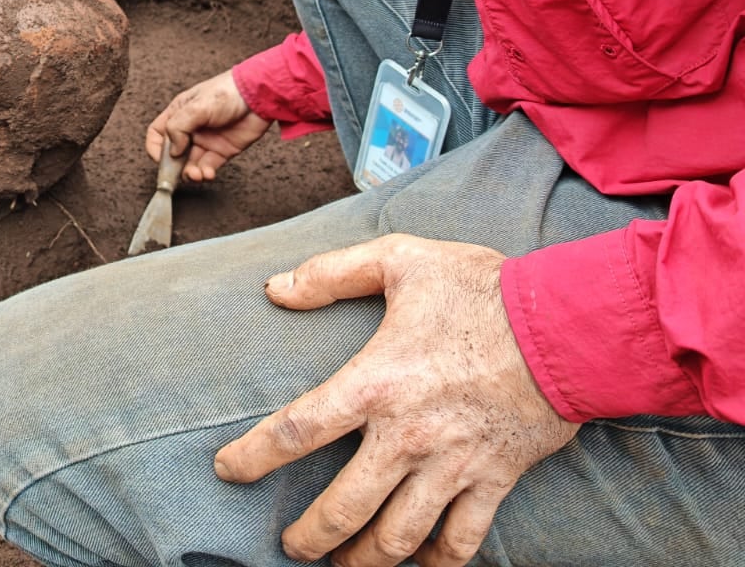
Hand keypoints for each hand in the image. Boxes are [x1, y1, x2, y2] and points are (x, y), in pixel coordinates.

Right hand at [145, 70, 271, 181]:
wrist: (259, 96)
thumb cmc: (227, 92)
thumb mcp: (196, 106)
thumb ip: (178, 127)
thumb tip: (172, 150)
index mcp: (179, 113)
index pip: (158, 133)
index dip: (155, 148)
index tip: (162, 160)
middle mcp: (190, 129)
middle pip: (173, 153)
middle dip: (174, 167)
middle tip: (176, 176)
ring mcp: (206, 141)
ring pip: (190, 164)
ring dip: (190, 173)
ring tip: (196, 175)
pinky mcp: (222, 151)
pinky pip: (208, 167)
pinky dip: (205, 173)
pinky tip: (207, 173)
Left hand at [215, 235, 579, 566]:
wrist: (568, 324)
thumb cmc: (482, 288)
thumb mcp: (399, 259)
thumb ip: (331, 273)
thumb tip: (274, 288)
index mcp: (374, 382)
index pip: (295, 430)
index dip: (252, 457)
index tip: (227, 471)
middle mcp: (407, 435)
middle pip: (343, 507)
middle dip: (309, 536)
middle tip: (290, 548)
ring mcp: (452, 465)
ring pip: (398, 536)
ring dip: (365, 559)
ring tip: (342, 566)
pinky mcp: (494, 480)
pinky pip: (461, 540)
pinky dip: (438, 562)